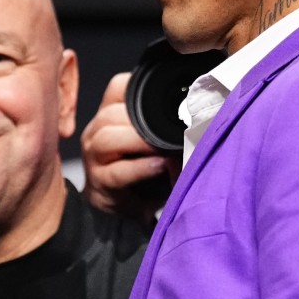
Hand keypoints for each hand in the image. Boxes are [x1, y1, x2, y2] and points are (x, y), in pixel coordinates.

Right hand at [81, 71, 178, 223]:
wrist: (122, 211)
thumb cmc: (143, 171)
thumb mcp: (153, 142)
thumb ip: (167, 127)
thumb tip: (204, 117)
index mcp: (110, 116)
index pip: (117, 88)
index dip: (137, 87)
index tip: (165, 95)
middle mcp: (96, 132)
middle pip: (110, 115)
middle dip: (140, 119)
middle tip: (172, 127)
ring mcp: (94, 158)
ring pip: (107, 139)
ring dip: (139, 141)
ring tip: (163, 147)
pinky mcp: (99, 183)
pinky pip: (117, 172)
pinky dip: (140, 168)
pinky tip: (159, 166)